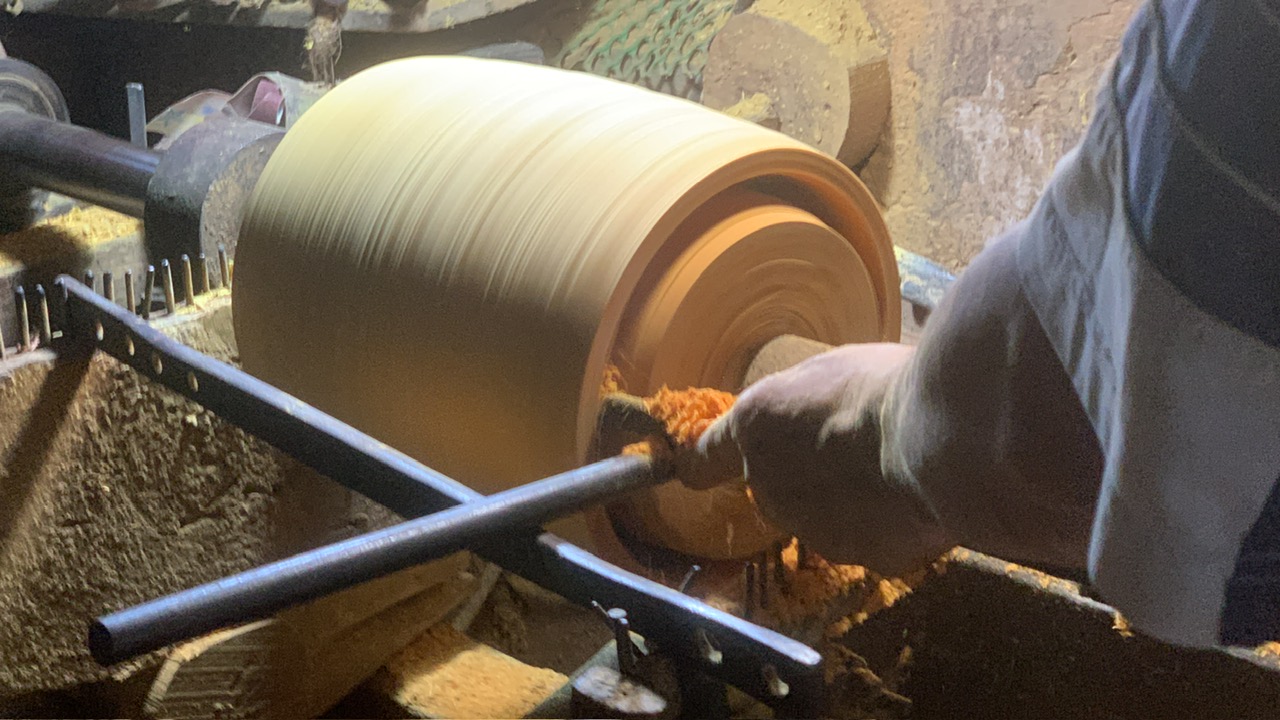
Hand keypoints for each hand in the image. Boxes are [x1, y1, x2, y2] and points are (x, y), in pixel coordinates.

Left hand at [683, 343, 954, 574]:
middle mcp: (768, 484)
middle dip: (809, 476)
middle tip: (858, 448)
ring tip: (898, 468)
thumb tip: (807, 419)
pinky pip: (872, 539)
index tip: (693, 472)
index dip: (703, 465)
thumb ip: (801, 406)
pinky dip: (891, 526)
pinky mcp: (856, 557)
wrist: (937, 437)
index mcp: (755, 427)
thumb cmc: (886, 385)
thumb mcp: (828, 373)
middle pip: (777, 487)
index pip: (706, 458)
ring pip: (825, 516)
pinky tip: (919, 497)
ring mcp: (809, 527)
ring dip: (851, 502)